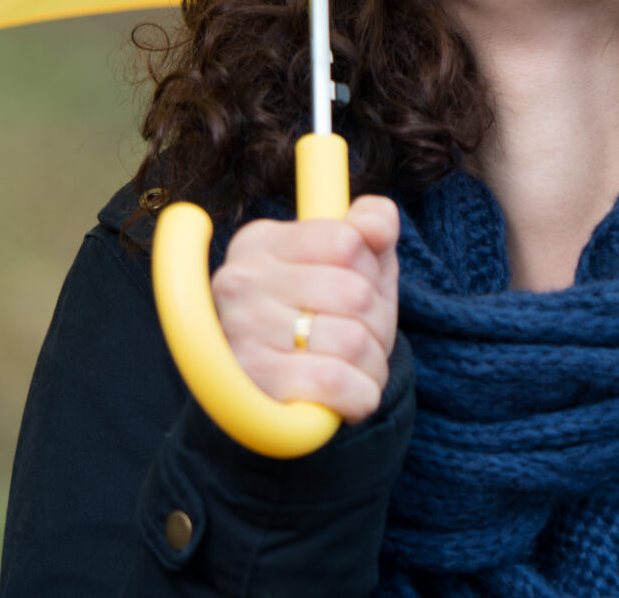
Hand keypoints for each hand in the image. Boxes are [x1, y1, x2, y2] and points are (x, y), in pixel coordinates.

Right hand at [210, 195, 399, 423]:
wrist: (280, 395)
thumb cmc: (324, 314)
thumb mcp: (355, 261)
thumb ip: (373, 223)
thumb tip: (377, 226)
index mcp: (261, 242)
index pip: (346, 240)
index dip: (370, 270)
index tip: (360, 287)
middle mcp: (240, 281)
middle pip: (354, 293)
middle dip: (377, 322)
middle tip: (365, 337)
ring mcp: (241, 332)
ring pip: (351, 340)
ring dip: (373, 363)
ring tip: (359, 368)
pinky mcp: (254, 383)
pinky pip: (336, 382)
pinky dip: (361, 394)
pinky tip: (351, 395)